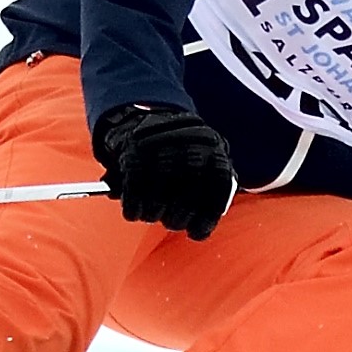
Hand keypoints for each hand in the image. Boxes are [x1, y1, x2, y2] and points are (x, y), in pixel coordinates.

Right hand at [93, 104, 237, 240]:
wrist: (147, 120)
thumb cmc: (182, 151)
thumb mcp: (209, 158)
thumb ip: (215, 185)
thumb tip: (210, 219)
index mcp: (214, 147)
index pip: (218, 189)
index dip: (206, 218)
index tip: (195, 231)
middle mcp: (190, 145)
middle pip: (187, 199)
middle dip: (176, 218)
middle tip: (170, 222)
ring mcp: (161, 149)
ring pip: (159, 200)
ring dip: (153, 215)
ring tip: (151, 214)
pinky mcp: (134, 154)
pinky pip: (134, 192)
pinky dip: (133, 208)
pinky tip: (134, 212)